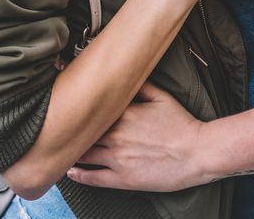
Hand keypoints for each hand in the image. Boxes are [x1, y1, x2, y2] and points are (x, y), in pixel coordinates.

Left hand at [67, 83, 205, 191]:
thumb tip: (125, 74)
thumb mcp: (161, 97)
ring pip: (85, 154)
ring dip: (71, 151)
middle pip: (84, 131)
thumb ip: (140, 85)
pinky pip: (94, 178)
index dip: (78, 106)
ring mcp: (118, 159)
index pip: (92, 108)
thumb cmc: (181, 124)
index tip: (66, 101)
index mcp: (125, 113)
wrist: (196, 153)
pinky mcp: (123, 179)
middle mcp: (117, 135)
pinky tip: (70, 171)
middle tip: (56, 126)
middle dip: (70, 128)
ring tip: (59, 149)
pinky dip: (79, 174)